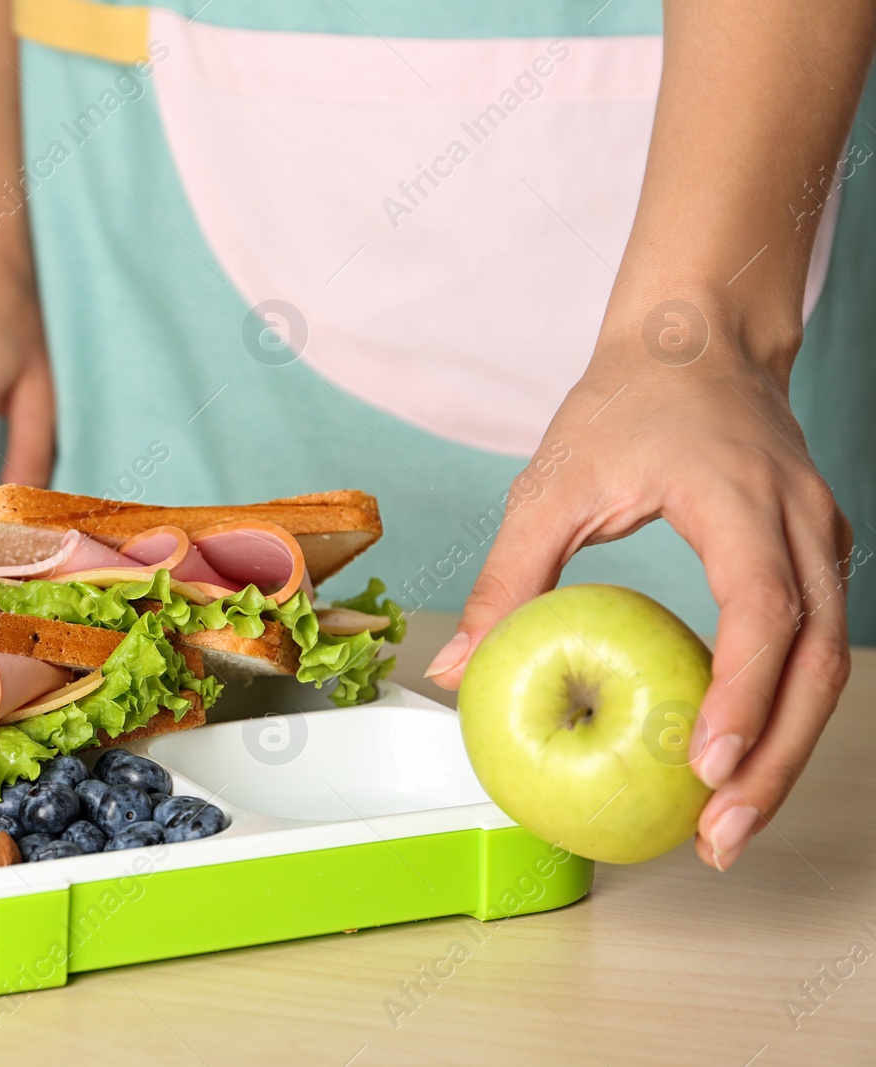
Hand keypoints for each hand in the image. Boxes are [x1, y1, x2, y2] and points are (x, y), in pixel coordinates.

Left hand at [424, 330, 852, 871]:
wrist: (697, 341)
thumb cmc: (625, 404)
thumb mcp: (548, 486)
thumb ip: (505, 579)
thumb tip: (455, 670)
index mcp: (741, 499)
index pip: (763, 609)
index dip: (742, 693)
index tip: (705, 765)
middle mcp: (803, 524)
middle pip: (818, 663)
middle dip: (774, 761)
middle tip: (720, 837)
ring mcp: (823, 540)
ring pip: (828, 667)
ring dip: (784, 751)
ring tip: (728, 825)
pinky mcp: (817, 556)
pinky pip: (815, 649)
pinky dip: (783, 712)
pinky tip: (737, 761)